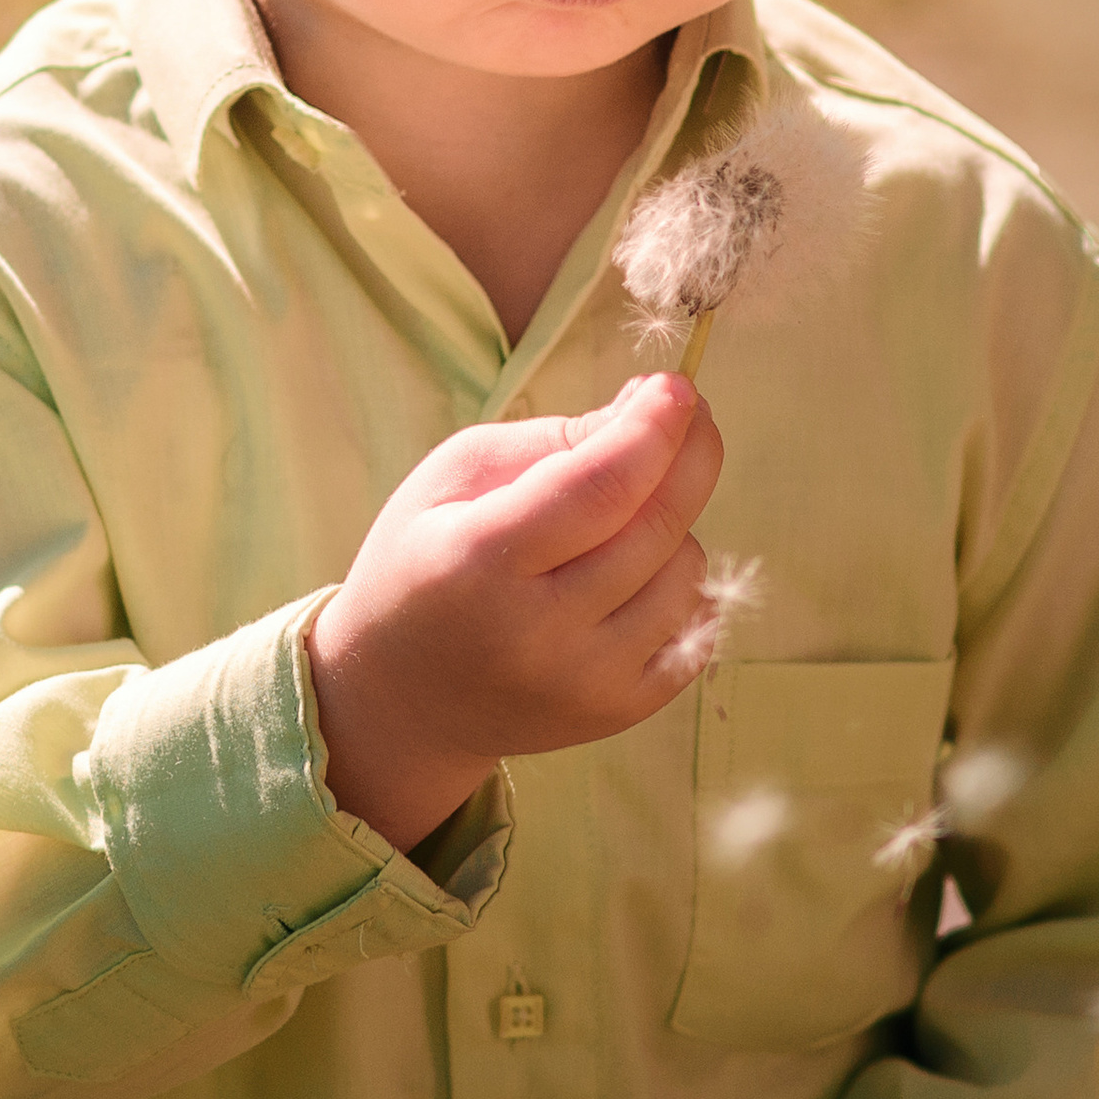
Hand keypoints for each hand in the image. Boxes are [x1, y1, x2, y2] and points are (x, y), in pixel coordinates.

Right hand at [306, 374, 723, 852]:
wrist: (401, 695)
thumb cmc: (426, 560)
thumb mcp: (455, 476)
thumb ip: (551, 440)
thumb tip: (650, 410)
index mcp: (479, 562)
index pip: (598, 489)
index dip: (651, 430)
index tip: (677, 386)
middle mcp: (537, 634)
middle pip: (654, 528)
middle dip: (689, 454)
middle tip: (688, 414)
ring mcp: (583, 684)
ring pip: (685, 574)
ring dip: (673, 524)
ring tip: (622, 518)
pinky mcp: (618, 713)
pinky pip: (696, 629)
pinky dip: (683, 585)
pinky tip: (640, 569)